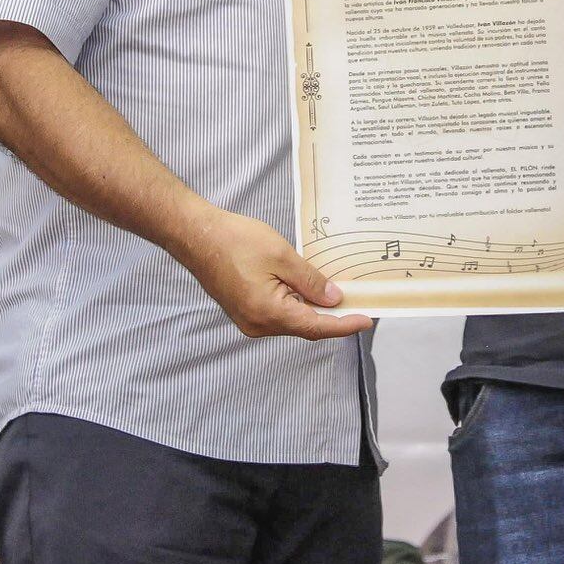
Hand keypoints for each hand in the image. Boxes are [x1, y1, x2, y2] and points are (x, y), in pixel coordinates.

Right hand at [171, 206, 373, 340]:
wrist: (197, 235)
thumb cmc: (235, 241)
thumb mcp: (282, 256)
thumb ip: (310, 281)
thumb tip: (333, 299)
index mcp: (268, 313)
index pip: (316, 327)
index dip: (344, 325)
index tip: (367, 320)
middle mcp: (258, 324)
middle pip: (305, 327)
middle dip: (331, 316)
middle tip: (358, 302)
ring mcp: (249, 320)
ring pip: (291, 320)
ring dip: (313, 309)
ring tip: (336, 294)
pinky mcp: (244, 311)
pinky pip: (278, 314)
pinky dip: (296, 305)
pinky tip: (307, 290)